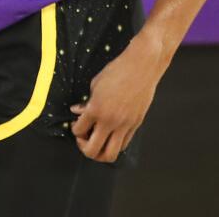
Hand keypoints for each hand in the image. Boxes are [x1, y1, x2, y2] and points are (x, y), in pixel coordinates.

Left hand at [70, 33, 164, 161]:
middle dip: (84, 147)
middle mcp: (110, 121)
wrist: (143, 65)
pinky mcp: (136, 124)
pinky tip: (112, 133)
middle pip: (92, 151)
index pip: (78, 131)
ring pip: (110, 155)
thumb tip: (77, 111)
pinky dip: (115, 144)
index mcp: (96, 109)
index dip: (75, 129)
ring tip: (98, 140)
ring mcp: (125, 124)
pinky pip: (124, 144)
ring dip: (100, 152)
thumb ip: (86, 101)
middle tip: (84, 137)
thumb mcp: (96, 83)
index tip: (77, 123)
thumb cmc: (119, 69)